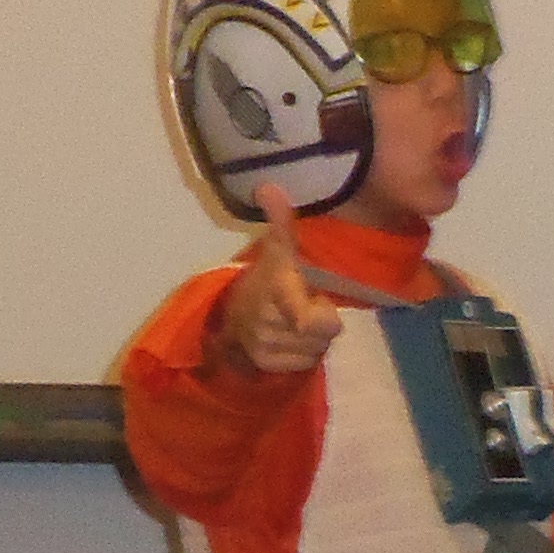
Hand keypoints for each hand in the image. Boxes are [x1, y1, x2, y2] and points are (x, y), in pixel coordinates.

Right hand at [214, 218, 344, 382]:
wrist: (228, 315)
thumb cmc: (265, 279)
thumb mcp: (277, 250)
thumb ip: (280, 220)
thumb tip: (269, 186)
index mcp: (276, 292)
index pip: (308, 319)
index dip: (320, 316)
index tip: (318, 303)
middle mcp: (268, 324)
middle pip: (325, 333)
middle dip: (321, 318)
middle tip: (305, 303)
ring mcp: (266, 347)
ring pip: (317, 349)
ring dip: (314, 337)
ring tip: (296, 319)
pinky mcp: (266, 365)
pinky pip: (305, 364)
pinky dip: (303, 353)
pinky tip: (290, 338)